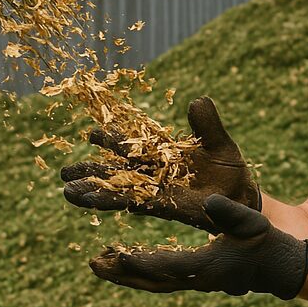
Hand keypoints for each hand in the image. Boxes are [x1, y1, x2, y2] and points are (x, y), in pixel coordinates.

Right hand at [60, 97, 259, 231]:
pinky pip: (132, 202)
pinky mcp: (163, 205)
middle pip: (116, 170)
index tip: (91, 134)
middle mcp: (154, 173)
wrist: (244, 201)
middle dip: (91, 171)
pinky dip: (111, 201)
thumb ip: (208, 125)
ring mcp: (156, 190)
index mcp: (163, 153)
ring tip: (67, 192)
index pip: (132, 144)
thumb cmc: (231, 172)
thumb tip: (199, 100)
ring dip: (93, 190)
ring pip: (118, 189)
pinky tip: (91, 204)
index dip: (112, 140)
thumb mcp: (220, 144)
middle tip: (63, 173)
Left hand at [90, 195, 307, 300]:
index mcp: (208, 267)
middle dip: (122, 274)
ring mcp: (195, 281)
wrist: (282, 267)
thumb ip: (231, 213)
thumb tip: (210, 201)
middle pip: (151, 281)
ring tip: (100, 261)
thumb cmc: (268, 243)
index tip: (115, 256)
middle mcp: (197, 280)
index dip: (141, 263)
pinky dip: (142, 270)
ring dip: (126, 275)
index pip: (167, 267)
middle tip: (93, 263)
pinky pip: (163, 277)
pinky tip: (126, 259)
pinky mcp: (196, 277)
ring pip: (154, 281)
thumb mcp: (252, 223)